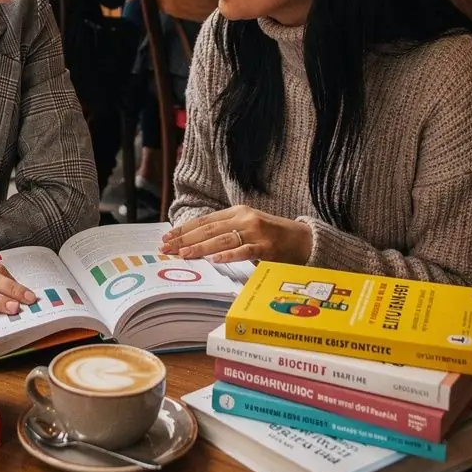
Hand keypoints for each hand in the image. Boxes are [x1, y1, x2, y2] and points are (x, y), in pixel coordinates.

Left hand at [161, 206, 312, 264]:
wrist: (303, 239)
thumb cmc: (272, 236)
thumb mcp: (248, 227)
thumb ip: (227, 231)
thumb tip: (197, 243)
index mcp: (238, 212)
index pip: (205, 220)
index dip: (185, 229)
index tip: (167, 237)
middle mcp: (245, 218)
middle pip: (209, 229)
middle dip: (185, 239)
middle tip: (167, 248)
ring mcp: (256, 232)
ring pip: (222, 239)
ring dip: (200, 248)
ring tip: (184, 254)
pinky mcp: (267, 247)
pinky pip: (245, 251)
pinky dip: (229, 255)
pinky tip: (215, 259)